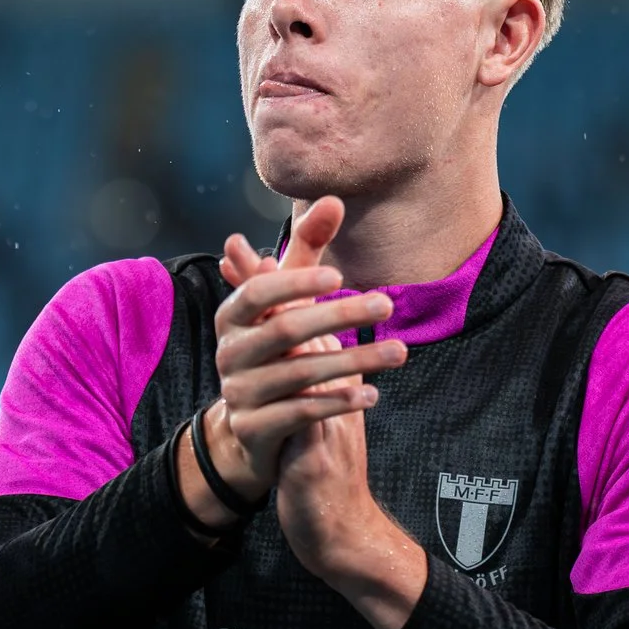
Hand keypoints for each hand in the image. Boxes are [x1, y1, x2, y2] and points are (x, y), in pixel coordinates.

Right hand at [176, 197, 407, 530]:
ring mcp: (238, 393)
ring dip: (355, 360)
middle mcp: (229, 352)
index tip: (339, 275)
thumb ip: (308, 251)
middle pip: (285, 329)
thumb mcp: (291, 300)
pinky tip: (371, 394)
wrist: (256, 428)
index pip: (258, 291)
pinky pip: (300, 413)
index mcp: (231, 316)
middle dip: (339, 314)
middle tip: (388, 303)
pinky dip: (338, 402)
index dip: (294, 282)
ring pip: (300, 373)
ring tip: (400, 352)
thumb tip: (334, 199)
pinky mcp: (254, 429)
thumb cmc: (279, 348)